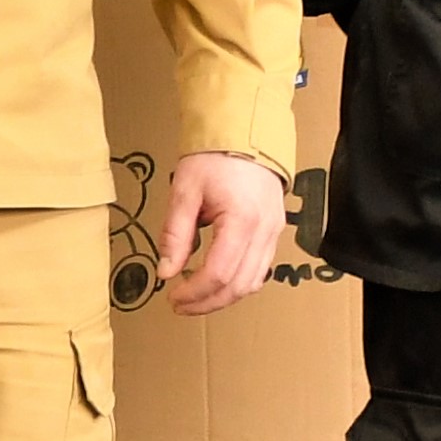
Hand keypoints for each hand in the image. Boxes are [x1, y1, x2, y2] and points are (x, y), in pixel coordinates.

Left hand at [150, 150, 290, 314]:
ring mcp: (274, 233)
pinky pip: (260, 269)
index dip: (194, 292)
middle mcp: (264, 231)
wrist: (245, 134)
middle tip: (179, 305)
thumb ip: (175, 234)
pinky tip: (216, 283)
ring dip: (223, 297)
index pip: (219, 273)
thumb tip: (165, 272)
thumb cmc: (214, 157)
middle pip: (238, 285)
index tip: (171, 295)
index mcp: (241, 220)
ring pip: (253, 282)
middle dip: (207, 302)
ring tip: (194, 298)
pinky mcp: (275, 232)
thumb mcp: (184, 192)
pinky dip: (239, 283)